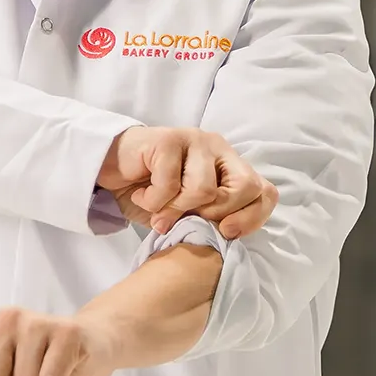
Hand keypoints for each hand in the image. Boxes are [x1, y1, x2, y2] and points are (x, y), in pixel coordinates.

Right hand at [102, 127, 272, 239]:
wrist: (110, 171)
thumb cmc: (154, 195)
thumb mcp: (189, 214)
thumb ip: (213, 220)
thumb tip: (228, 236)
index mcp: (231, 166)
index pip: (265, 191)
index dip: (253, 217)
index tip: (227, 233)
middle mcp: (219, 149)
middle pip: (244, 187)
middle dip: (216, 214)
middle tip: (188, 219)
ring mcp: (195, 140)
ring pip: (205, 189)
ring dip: (177, 210)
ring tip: (159, 210)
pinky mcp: (168, 139)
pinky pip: (170, 184)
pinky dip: (154, 201)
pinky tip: (143, 194)